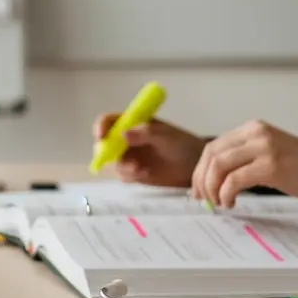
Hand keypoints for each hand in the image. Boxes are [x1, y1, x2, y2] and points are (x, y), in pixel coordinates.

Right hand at [92, 113, 206, 187]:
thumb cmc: (182, 144)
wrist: (195, 166)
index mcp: (133, 124)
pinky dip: (130, 176)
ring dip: (122, 166)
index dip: (101, 127)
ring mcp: (129, 157)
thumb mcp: (165, 135)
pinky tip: (145, 174)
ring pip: (112, 162)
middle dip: (106, 152)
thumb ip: (145, 133)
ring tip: (139, 170)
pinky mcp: (134, 173)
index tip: (101, 136)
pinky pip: (123, 175)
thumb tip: (122, 134)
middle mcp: (126, 140)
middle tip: (115, 159)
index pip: (109, 121)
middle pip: (104, 144)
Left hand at [190, 120, 297, 207]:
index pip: (213, 147)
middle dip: (202, 180)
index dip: (200, 171)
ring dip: (212, 188)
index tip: (197, 190)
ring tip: (220, 203)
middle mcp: (256, 133)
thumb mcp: (267, 155)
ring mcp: (264, 147)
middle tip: (204, 200)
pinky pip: (234, 180)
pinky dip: (226, 193)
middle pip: (211, 155)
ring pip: (219, 166)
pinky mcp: (271, 165)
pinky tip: (231, 203)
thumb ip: (242, 159)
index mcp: (252, 129)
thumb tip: (211, 180)